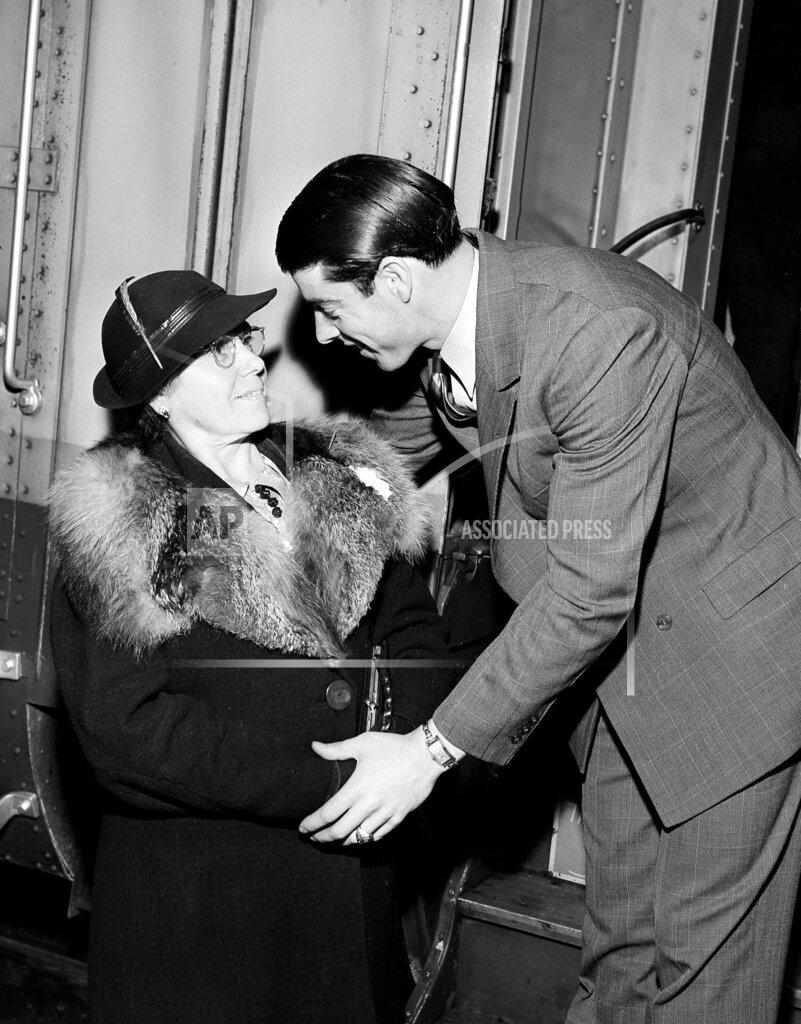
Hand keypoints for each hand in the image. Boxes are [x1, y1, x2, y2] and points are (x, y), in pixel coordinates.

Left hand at [300, 727, 444, 843]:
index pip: (327, 813)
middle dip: (322, 837)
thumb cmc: (393, 747)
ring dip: (342, 841)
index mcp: (356, 788)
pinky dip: (365, 839)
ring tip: (334, 839)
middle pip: (339, 831)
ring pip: (359, 837)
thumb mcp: (362, 743)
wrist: (425, 756)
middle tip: (314, 837)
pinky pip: (379, 835)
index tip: (303, 827)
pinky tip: (359, 836)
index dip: (312, 823)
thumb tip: (315, 747)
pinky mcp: (398, 817)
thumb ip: (336, 749)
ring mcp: (384, 813)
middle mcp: (368, 805)